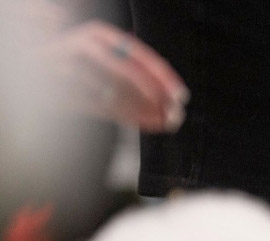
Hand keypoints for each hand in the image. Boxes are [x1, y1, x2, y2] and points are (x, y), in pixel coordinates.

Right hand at [42, 20, 188, 131]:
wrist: (36, 71)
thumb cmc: (81, 65)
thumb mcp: (109, 57)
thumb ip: (135, 69)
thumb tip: (170, 95)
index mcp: (99, 34)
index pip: (138, 54)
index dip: (163, 76)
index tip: (180, 95)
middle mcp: (81, 45)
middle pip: (126, 70)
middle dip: (154, 94)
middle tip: (174, 112)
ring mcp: (66, 66)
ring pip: (113, 91)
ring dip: (143, 109)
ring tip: (163, 121)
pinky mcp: (57, 90)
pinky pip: (99, 106)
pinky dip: (126, 117)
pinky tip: (147, 124)